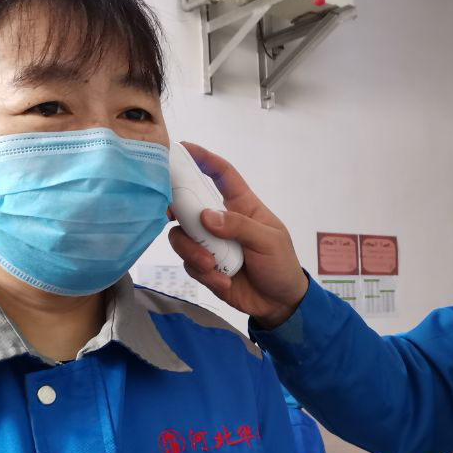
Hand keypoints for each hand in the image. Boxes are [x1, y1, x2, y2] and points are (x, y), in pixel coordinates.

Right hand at [167, 142, 308, 327]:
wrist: (279, 303)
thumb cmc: (281, 265)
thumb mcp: (268, 241)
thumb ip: (239, 226)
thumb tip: (206, 216)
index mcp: (242, 206)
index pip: (222, 174)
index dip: (204, 158)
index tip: (184, 148)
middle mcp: (221, 221)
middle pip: (189, 205)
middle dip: (177, 208)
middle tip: (171, 215)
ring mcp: (210, 244)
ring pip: (182, 237)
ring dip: (193, 252)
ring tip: (211, 266)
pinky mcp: (204, 267)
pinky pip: (190, 264)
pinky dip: (204, 274)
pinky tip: (224, 282)